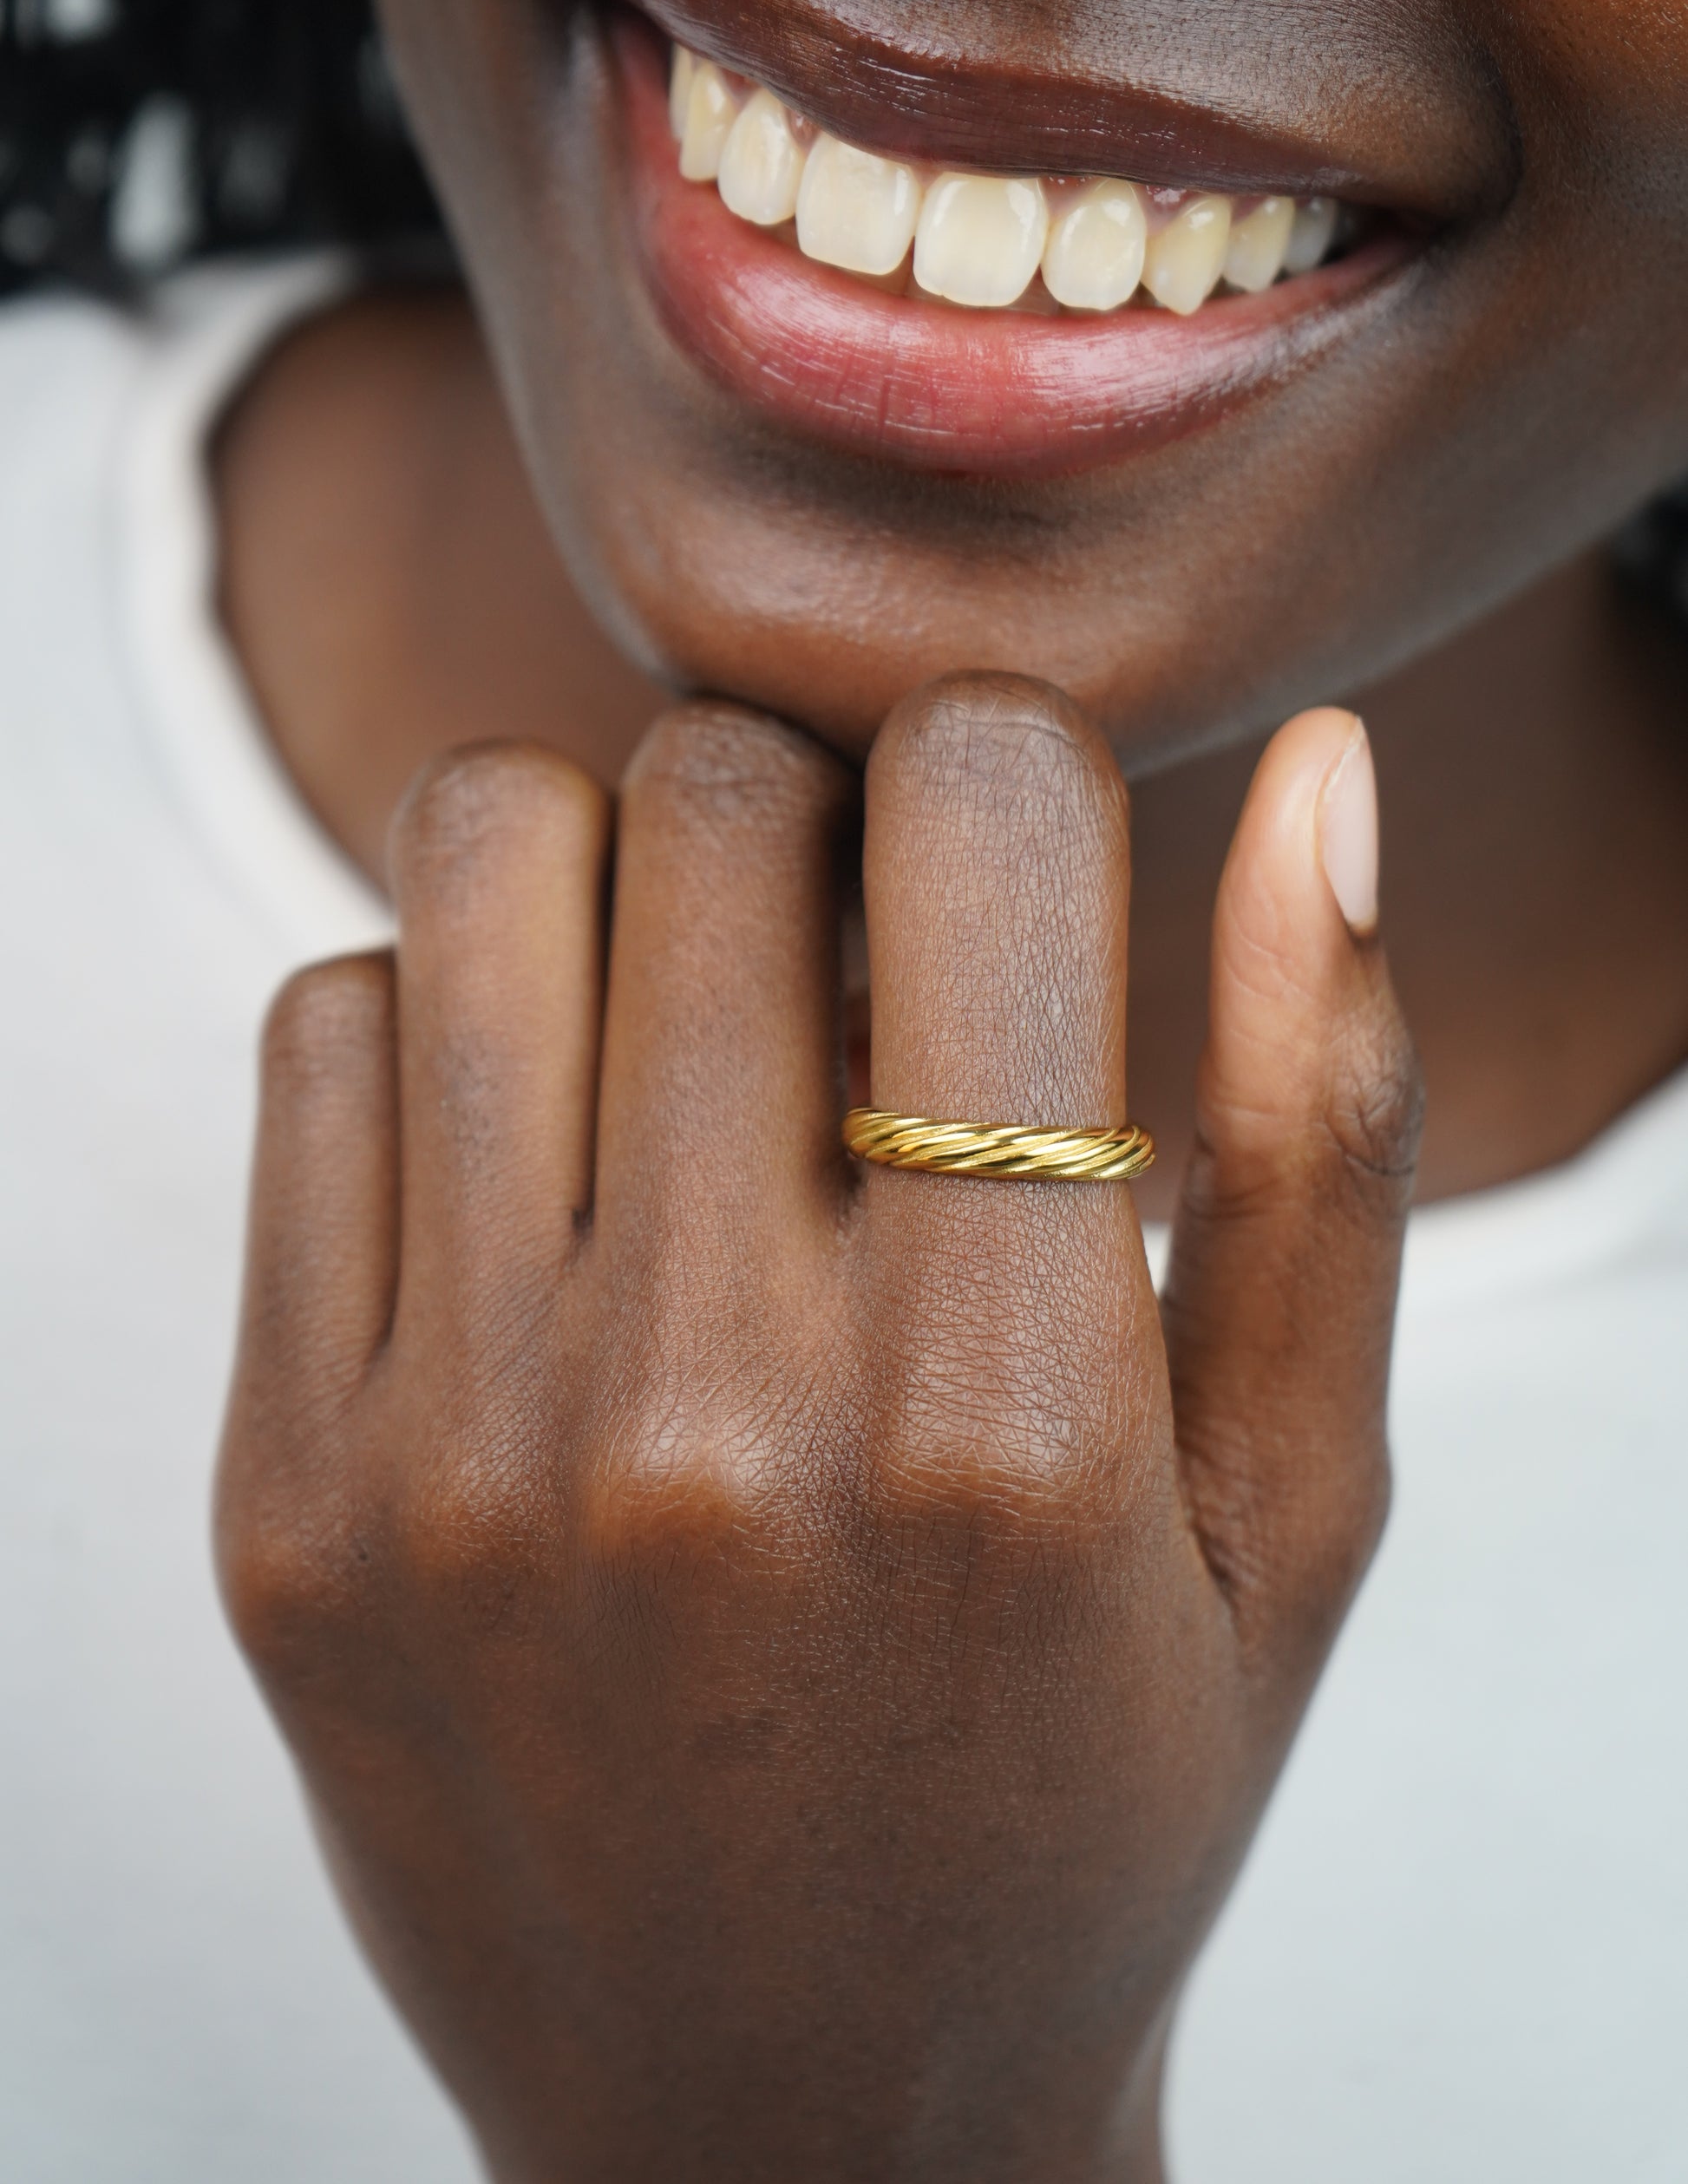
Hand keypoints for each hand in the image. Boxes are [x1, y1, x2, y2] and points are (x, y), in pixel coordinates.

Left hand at [216, 676, 1419, 2183]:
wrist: (787, 2129)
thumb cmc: (1090, 1783)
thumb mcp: (1295, 1498)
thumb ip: (1323, 1123)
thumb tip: (1323, 775)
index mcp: (1007, 1409)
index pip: (976, 810)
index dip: (1013, 770)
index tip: (1012, 881)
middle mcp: (704, 1419)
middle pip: (711, 788)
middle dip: (813, 811)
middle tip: (856, 969)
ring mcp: (453, 1459)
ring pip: (482, 849)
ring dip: (616, 876)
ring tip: (696, 1034)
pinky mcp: (283, 1497)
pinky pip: (323, 1034)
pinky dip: (448, 1026)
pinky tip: (554, 1174)